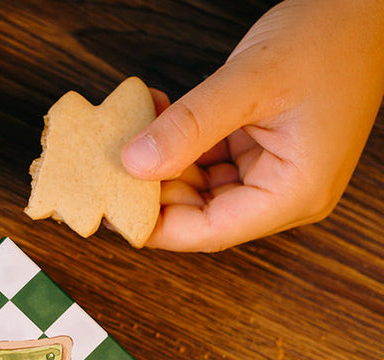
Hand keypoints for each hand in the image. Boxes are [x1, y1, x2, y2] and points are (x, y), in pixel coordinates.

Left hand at [121, 0, 383, 250]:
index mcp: (294, 193)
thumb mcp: (251, 81)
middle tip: (109, 170)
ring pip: (200, 189)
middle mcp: (284, 193)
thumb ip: (191, 126)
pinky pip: (209, 162)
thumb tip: (135, 163)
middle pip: (201, 214)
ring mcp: (272, 174)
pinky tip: (156, 118)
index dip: (158, 227)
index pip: (210, 231)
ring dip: (163, 165)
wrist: (366, 6)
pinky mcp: (260, 153)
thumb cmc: (331, 37)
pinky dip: (179, 145)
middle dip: (154, 193)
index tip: (114, 209)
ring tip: (131, 135)